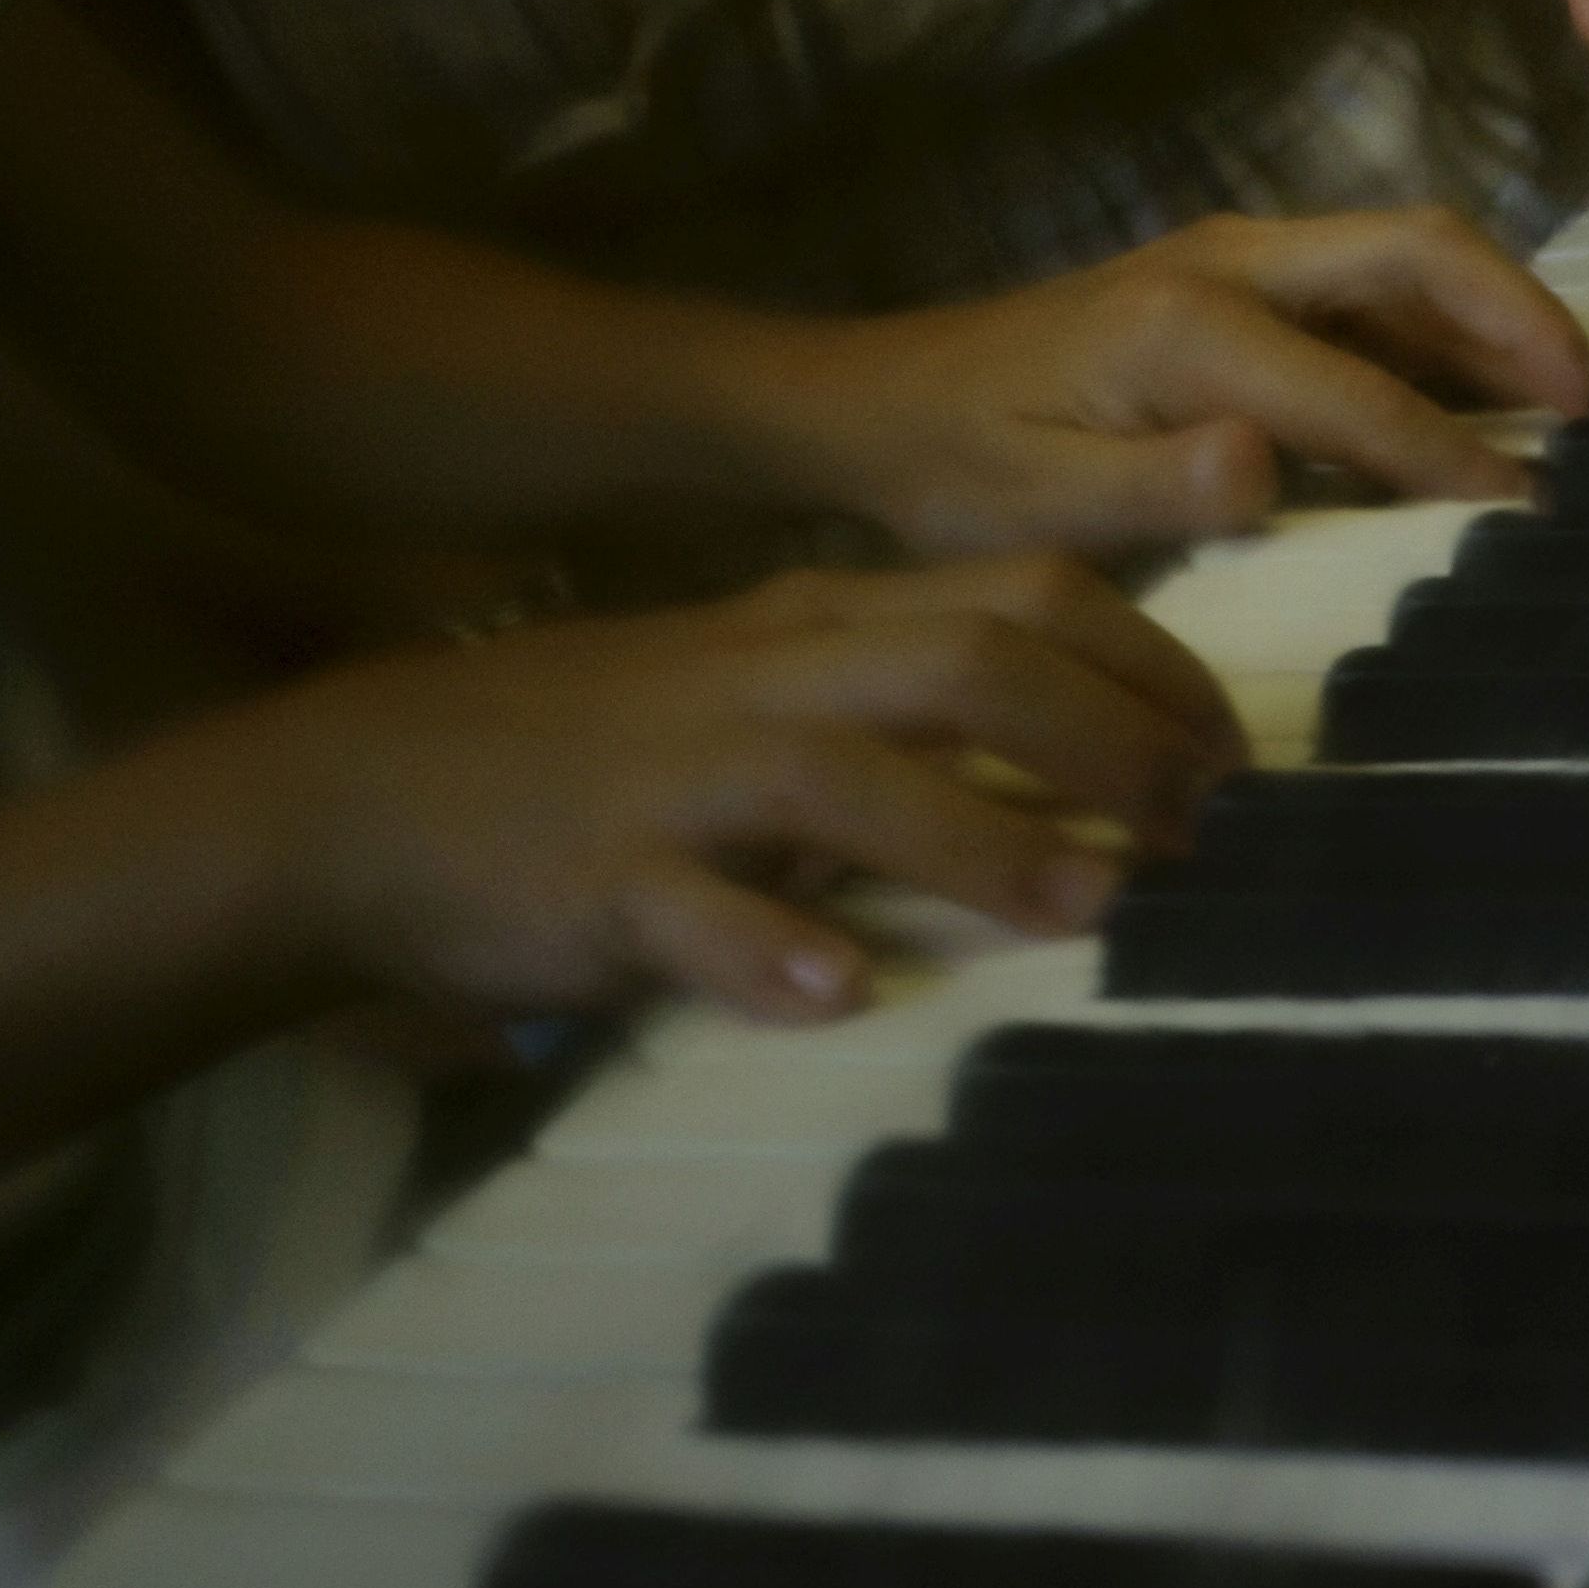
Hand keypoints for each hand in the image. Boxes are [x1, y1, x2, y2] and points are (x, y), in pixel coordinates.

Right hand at [226, 555, 1245, 1024]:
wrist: (356, 791)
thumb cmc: (596, 756)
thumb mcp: (762, 691)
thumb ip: (904, 707)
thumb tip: (1087, 759)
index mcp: (816, 626)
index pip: (1025, 595)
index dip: (1153, 668)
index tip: (1232, 755)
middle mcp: (764, 680)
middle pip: (972, 661)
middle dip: (1111, 741)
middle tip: (1202, 834)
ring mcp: (675, 779)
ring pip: (847, 778)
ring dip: (981, 837)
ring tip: (1087, 905)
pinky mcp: (593, 879)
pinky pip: (686, 912)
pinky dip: (767, 949)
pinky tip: (839, 991)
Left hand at [762, 209, 1588, 558]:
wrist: (879, 402)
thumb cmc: (958, 471)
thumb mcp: (1036, 503)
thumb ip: (1159, 487)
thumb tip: (1270, 464)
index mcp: (1187, 324)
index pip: (1360, 394)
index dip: (1452, 457)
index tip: (1530, 515)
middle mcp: (1230, 264)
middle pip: (1419, 251)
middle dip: (1521, 318)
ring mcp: (1242, 262)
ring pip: (1410, 258)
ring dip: (1501, 314)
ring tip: (1577, 398)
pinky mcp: (1246, 284)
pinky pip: (1378, 288)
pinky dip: (1454, 329)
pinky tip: (1495, 399)